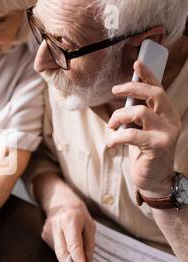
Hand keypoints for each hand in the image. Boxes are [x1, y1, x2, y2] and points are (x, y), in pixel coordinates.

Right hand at [41, 202, 95, 261]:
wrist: (59, 200)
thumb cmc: (78, 213)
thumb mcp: (90, 225)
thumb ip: (90, 245)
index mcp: (70, 221)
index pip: (74, 247)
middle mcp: (56, 226)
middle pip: (62, 253)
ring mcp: (48, 230)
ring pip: (58, 253)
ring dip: (68, 259)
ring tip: (76, 258)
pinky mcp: (44, 234)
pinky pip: (55, 249)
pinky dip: (63, 251)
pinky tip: (67, 244)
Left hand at [108, 61, 181, 197]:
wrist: (154, 179)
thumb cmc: (144, 152)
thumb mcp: (142, 129)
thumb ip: (137, 115)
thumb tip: (123, 98)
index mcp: (167, 113)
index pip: (159, 89)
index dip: (148, 74)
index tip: (137, 62)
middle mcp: (170, 120)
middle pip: (154, 94)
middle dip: (132, 88)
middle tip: (114, 90)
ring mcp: (167, 133)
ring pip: (140, 112)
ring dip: (118, 117)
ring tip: (111, 127)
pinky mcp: (158, 147)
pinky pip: (132, 135)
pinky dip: (116, 137)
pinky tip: (111, 144)